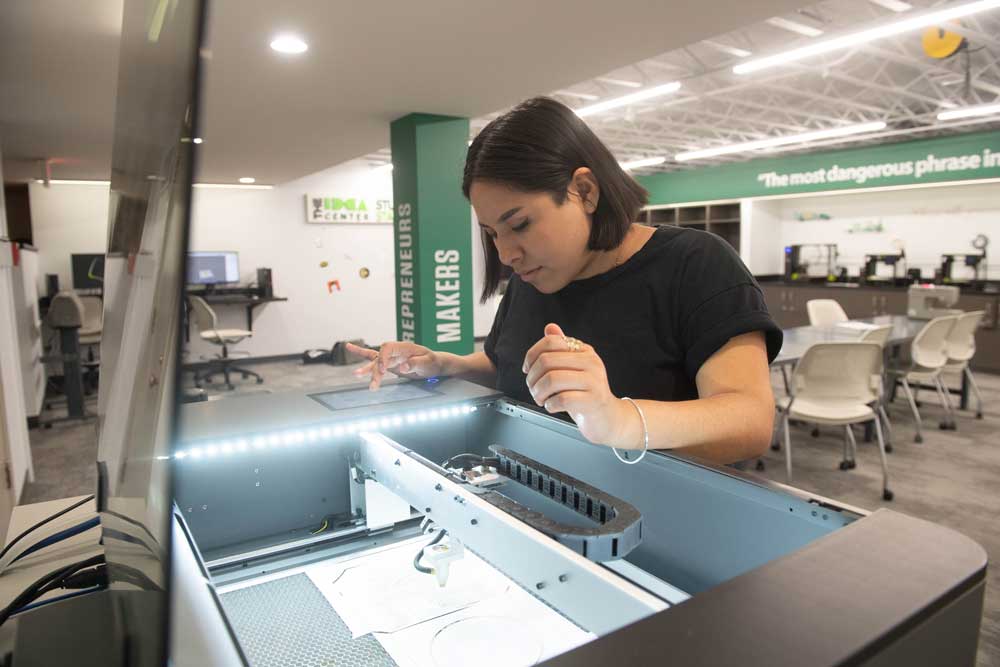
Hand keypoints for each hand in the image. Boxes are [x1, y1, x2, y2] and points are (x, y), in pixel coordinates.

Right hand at [347, 341, 442, 390]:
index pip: (387, 347)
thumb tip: (401, 367)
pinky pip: (374, 359)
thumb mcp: (427, 363)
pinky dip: (361, 354)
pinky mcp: (389, 363)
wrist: (435, 364)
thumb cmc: (433, 362)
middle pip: (379, 356)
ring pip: (375, 361)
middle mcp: (395, 350)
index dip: (382, 358)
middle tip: (368, 380)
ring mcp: (391, 357)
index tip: (382, 371)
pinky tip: (348, 347)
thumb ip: (414, 364)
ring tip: (356, 375)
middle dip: (373, 368)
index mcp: (404, 347)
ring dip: (367, 370)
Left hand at [522, 323, 633, 446]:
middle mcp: (591, 362)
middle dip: (532, 377)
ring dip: (538, 393)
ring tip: (540, 399)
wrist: (607, 417)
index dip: (531, 355)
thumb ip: (561, 349)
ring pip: (552, 380)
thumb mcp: (572, 369)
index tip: (527, 369)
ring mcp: (594, 381)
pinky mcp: (593, 400)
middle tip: (533, 389)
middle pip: (547, 361)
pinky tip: (552, 406)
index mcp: (584, 351)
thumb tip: (550, 327)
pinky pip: (562, 399)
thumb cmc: (585, 393)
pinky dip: (550, 405)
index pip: (551, 342)